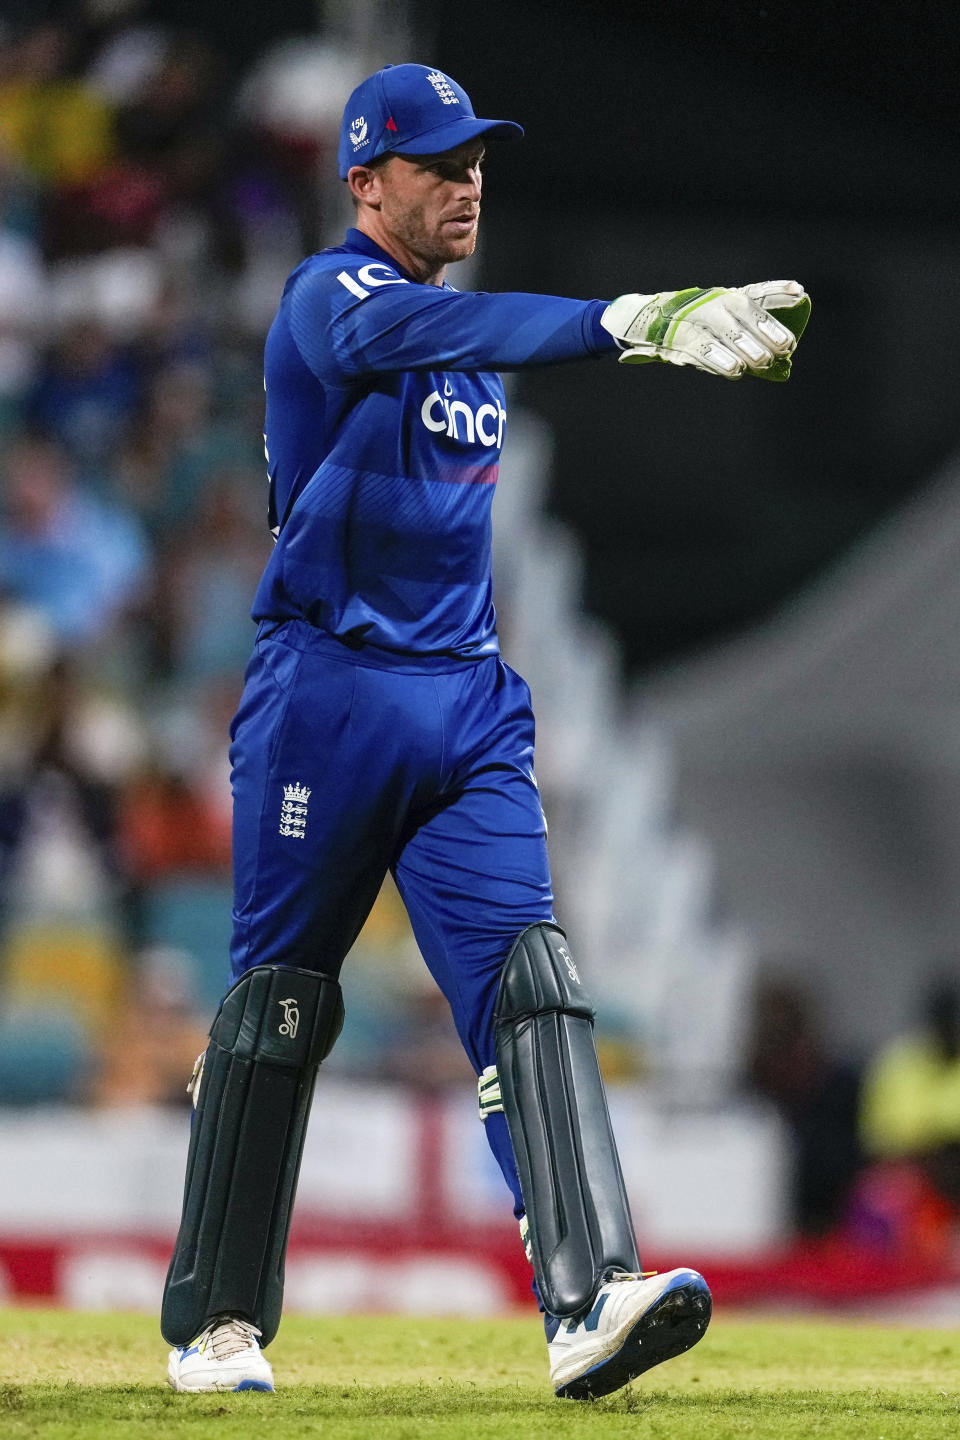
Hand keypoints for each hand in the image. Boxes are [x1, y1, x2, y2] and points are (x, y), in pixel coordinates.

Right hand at [601, 281, 809, 380]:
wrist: (645, 322)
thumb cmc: (694, 329)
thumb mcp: (720, 324)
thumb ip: (746, 336)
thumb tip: (779, 357)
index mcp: (726, 298)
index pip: (755, 292)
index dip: (775, 292)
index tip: (798, 292)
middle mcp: (713, 303)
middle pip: (743, 311)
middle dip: (765, 328)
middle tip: (786, 346)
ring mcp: (695, 318)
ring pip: (724, 330)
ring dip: (745, 346)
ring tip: (763, 362)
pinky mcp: (679, 338)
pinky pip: (701, 349)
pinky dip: (719, 361)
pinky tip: (734, 372)